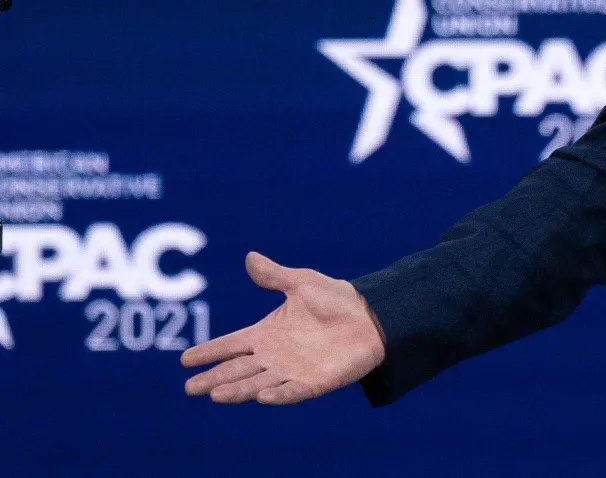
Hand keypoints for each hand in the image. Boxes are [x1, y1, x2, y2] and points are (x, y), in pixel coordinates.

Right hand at [181, 252, 386, 403]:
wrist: (372, 315)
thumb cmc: (336, 299)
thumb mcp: (302, 283)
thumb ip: (275, 276)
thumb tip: (250, 257)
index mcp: (267, 333)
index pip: (232, 344)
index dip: (210, 351)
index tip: (185, 360)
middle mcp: (275, 356)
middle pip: (238, 369)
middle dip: (214, 377)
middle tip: (190, 387)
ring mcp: (293, 371)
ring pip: (258, 384)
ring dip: (238, 390)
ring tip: (215, 394)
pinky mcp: (314, 382)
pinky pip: (292, 392)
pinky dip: (278, 395)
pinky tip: (262, 397)